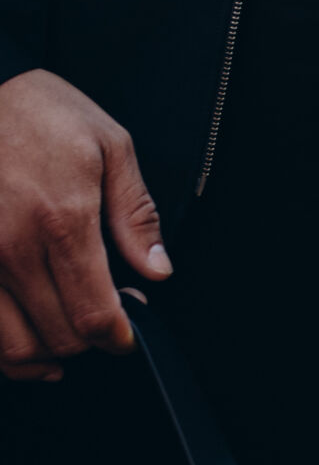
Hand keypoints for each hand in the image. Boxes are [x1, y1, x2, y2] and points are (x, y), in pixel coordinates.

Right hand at [0, 69, 170, 380]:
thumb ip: (135, 214)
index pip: (95, 313)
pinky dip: (9, 350)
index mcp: (62, 219)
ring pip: (15, 347)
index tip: (126, 333)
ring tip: (68, 332)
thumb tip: (156, 270)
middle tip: (103, 316)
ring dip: (49, 351)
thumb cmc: (41, 113)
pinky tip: (30, 338)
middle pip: (61, 336)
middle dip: (91, 339)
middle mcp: (13, 247)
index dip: (118, 336)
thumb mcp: (109, 145)